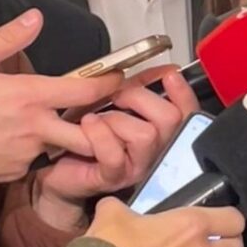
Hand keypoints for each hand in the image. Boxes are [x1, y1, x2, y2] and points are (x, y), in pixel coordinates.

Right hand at [0, 9, 121, 187]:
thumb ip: (8, 40)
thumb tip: (36, 16)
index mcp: (29, 96)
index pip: (85, 91)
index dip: (110, 84)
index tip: (120, 79)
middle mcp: (36, 128)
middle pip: (89, 132)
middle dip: (102, 126)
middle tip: (104, 114)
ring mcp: (27, 154)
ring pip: (63, 148)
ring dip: (70, 140)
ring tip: (64, 127)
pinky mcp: (15, 173)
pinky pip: (36, 162)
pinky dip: (37, 153)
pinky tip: (23, 143)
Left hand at [33, 70, 193, 229]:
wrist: (58, 166)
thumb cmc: (90, 134)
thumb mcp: (119, 103)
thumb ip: (142, 86)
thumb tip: (165, 70)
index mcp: (162, 131)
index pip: (188, 113)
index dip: (184, 93)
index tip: (169, 76)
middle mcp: (156, 150)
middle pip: (171, 119)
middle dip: (140, 97)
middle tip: (117, 96)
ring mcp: (137, 166)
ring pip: (145, 135)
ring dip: (116, 118)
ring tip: (97, 118)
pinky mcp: (114, 177)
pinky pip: (114, 154)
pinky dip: (98, 134)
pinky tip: (87, 125)